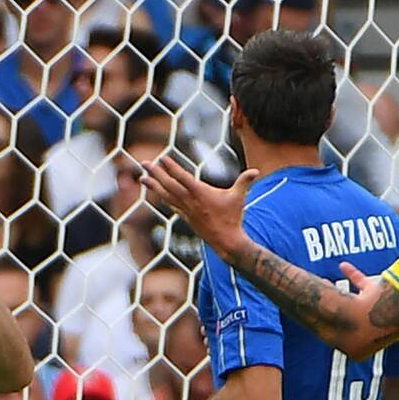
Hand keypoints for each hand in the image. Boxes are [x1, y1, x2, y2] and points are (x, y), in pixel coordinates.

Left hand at [140, 157, 258, 259]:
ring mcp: (186, 210)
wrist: (226, 242)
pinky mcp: (186, 217)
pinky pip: (171, 205)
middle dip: (155, 173)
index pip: (182, 177)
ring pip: (166, 195)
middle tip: (144, 163)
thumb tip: (256, 171)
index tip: (162, 158)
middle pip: (169, 184)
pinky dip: (163, 197)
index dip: (171, 167)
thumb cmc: (233, 219)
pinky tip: (156, 193)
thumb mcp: (239, 198)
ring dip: (153, 185)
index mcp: (201, 193)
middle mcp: (190, 201)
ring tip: (142, 177)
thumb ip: (245, 182)